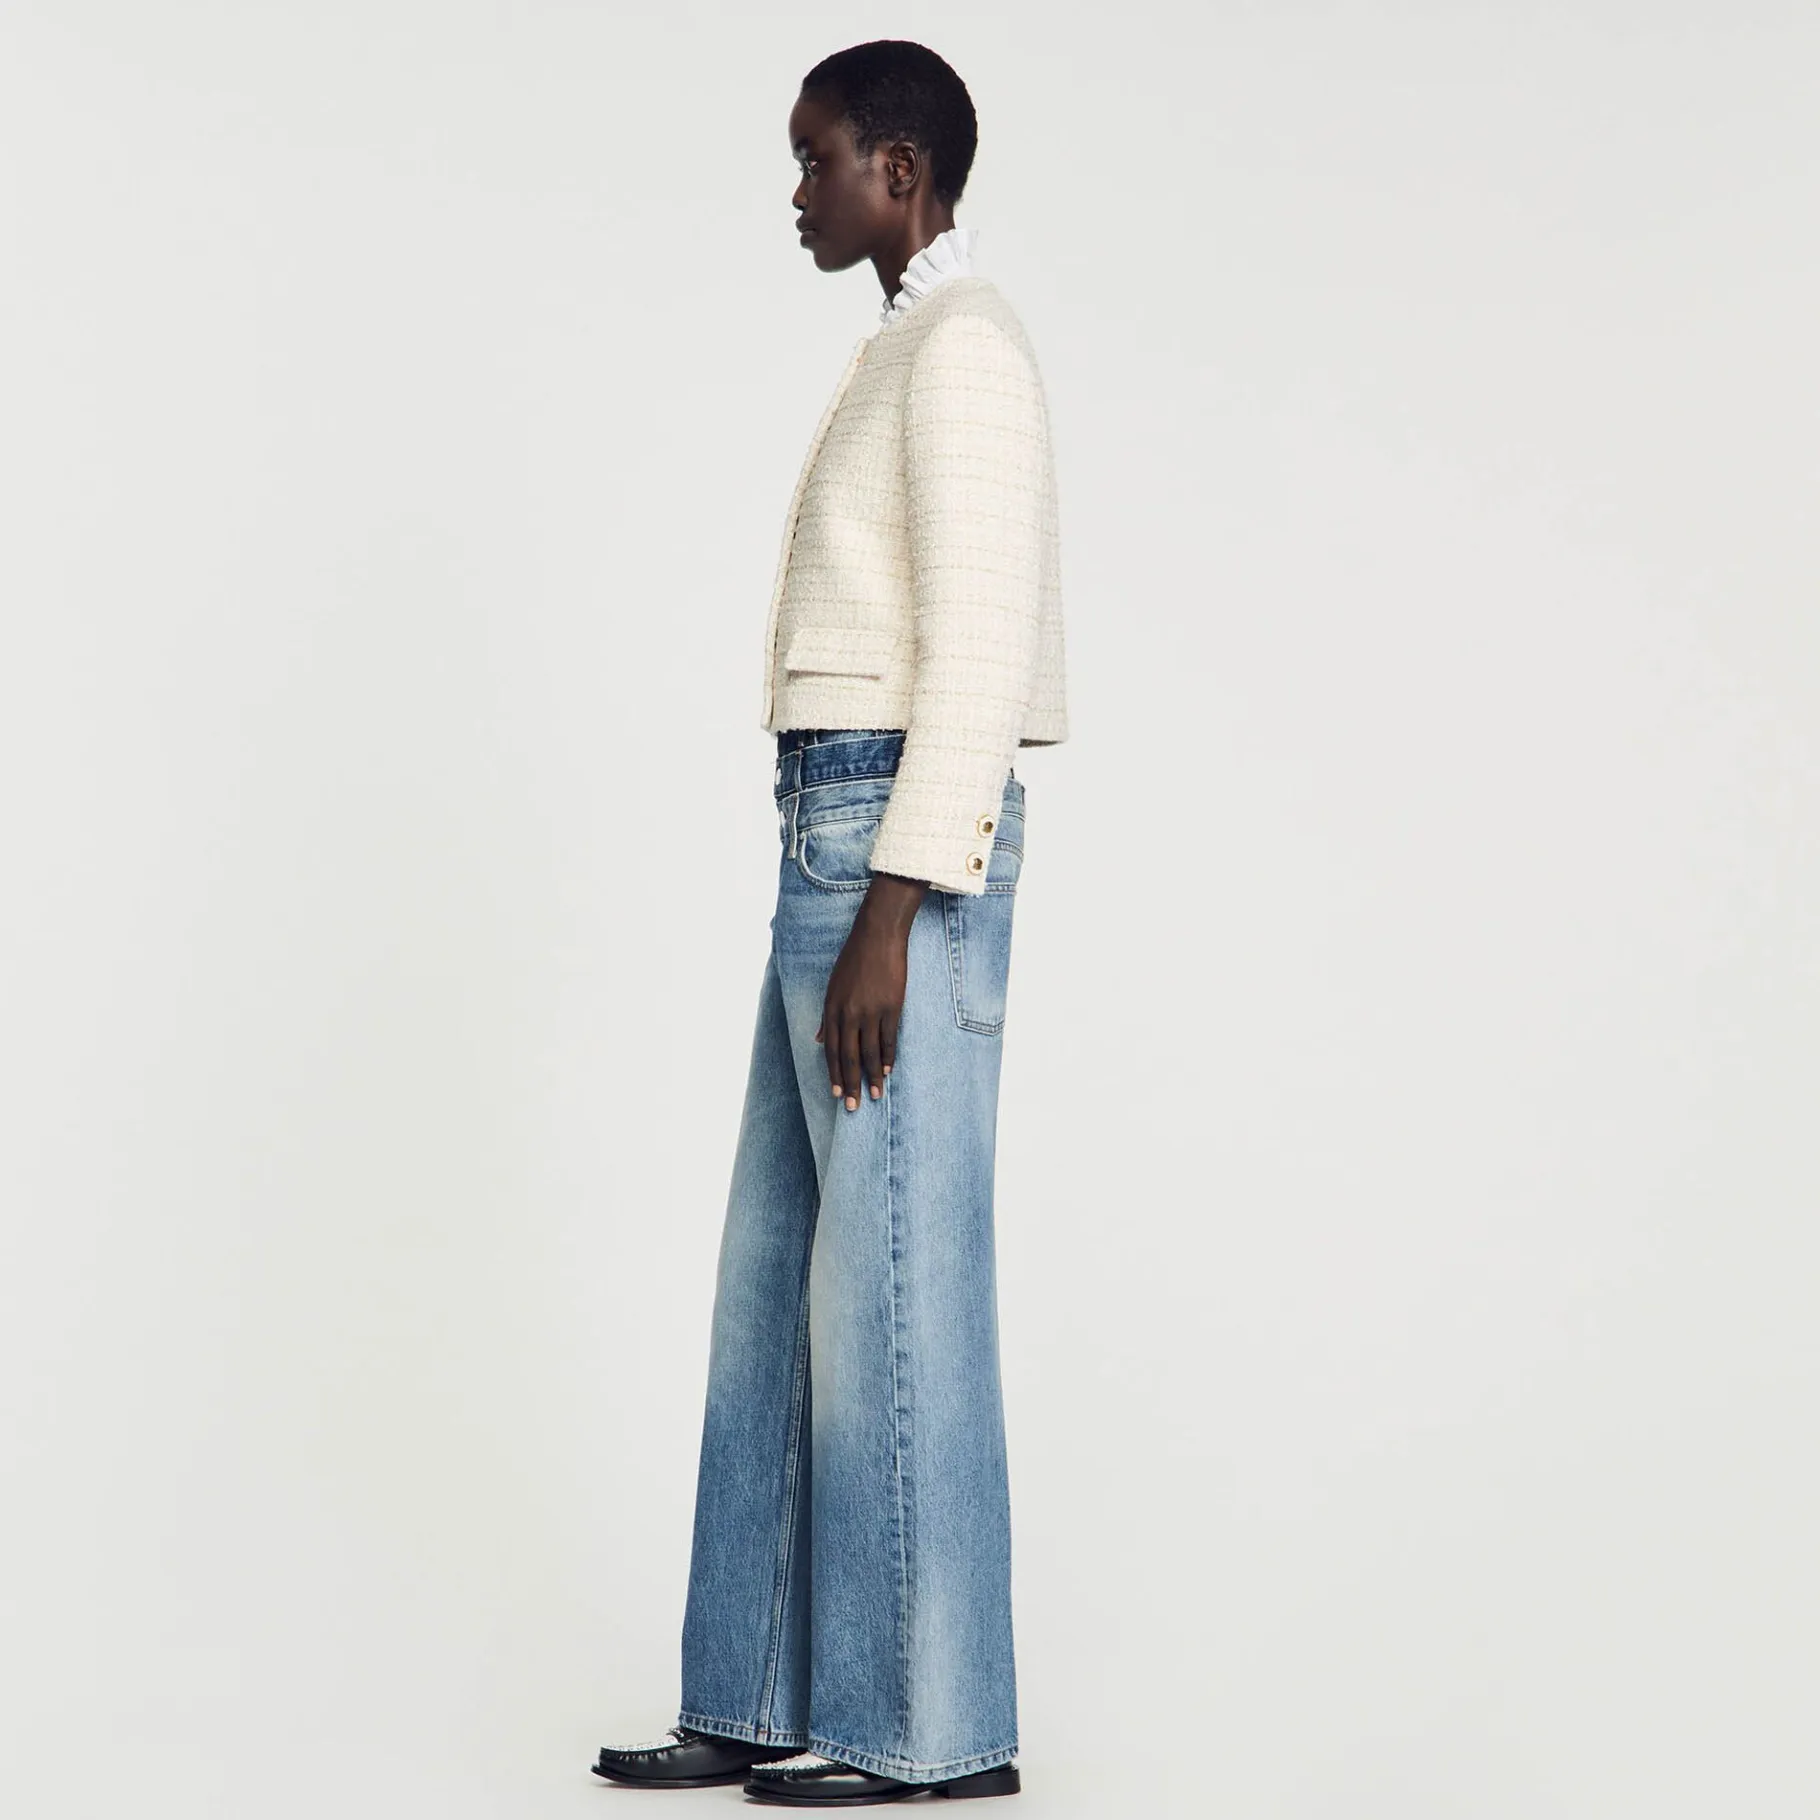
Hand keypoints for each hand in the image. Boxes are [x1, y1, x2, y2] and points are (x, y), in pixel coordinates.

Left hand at [816, 872, 927, 1109]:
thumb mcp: (832, 986)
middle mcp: (848, 1013)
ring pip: (869, 1052)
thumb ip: (826, 1015)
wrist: (877, 935)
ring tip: (877, 1095)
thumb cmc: (854, 959)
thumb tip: (817, 1039)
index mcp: (831, 1008)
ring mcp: (870, 1011)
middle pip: (848, 1056)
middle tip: (854, 1106)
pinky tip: (887, 1070)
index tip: (837, 1094)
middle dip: (851, 1084)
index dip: (833, 1074)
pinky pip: (889, 1038)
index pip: (830, 1049)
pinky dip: (888, 1056)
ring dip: (872, 1076)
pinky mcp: (891, 1006)